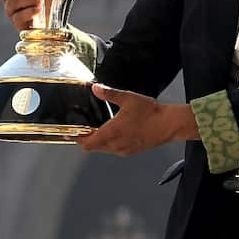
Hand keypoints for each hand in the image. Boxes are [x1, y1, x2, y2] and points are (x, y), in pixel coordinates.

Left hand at [76, 84, 198, 155]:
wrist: (169, 125)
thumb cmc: (151, 113)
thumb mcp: (127, 98)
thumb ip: (109, 93)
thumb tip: (96, 88)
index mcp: (111, 133)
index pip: (86, 143)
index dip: (76, 139)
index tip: (69, 133)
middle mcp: (115, 145)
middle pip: (93, 147)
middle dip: (86, 139)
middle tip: (82, 128)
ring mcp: (124, 150)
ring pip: (104, 149)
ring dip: (98, 141)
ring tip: (97, 128)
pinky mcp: (132, 150)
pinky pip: (114, 149)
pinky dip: (109, 143)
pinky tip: (115, 131)